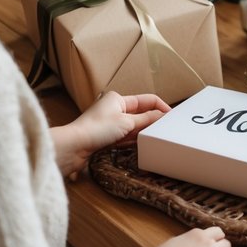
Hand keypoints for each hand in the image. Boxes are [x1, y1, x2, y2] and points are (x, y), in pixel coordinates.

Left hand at [52, 92, 169, 178]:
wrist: (74, 146)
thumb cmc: (97, 129)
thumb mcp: (127, 122)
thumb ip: (148, 119)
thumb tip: (164, 116)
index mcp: (119, 99)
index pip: (148, 100)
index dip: (162, 107)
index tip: (173, 117)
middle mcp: (115, 109)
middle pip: (142, 113)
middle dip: (154, 121)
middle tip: (168, 129)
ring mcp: (111, 123)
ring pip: (135, 126)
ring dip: (144, 131)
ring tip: (158, 137)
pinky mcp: (107, 137)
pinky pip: (127, 137)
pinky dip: (135, 140)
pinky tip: (144, 144)